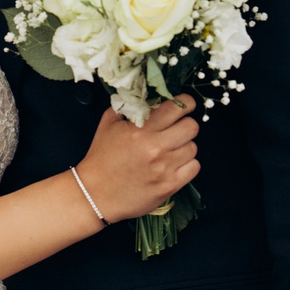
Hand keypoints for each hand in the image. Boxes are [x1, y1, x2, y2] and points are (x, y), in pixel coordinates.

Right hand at [73, 95, 199, 222]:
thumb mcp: (108, 123)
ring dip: (184, 146)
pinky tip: (173, 164)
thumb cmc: (101, 158)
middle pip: (191, 127)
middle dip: (185, 124)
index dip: (186, 103)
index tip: (185, 105)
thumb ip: (128, 106)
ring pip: (193, 147)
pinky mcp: (170, 186)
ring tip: (170, 150)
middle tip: (176, 129)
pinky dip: (187, 164)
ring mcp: (165, 168)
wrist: (95, 193)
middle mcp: (156, 148)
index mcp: (141, 130)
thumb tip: (148, 96)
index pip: (178, 108)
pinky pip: (194, 167)